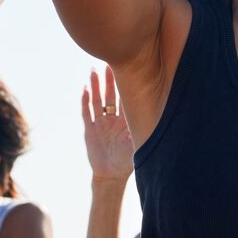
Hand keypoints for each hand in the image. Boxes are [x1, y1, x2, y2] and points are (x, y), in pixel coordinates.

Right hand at [82, 65, 134, 183]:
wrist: (111, 176)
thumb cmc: (127, 161)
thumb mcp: (136, 143)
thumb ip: (140, 129)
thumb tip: (152, 114)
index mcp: (126, 120)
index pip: (127, 97)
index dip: (127, 84)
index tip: (130, 68)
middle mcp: (113, 118)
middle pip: (111, 94)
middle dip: (110, 79)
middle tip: (110, 62)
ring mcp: (100, 123)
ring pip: (98, 100)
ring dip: (96, 86)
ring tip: (93, 71)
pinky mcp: (90, 130)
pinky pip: (87, 113)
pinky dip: (85, 101)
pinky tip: (85, 89)